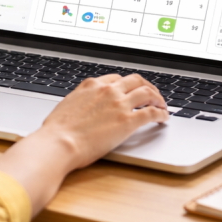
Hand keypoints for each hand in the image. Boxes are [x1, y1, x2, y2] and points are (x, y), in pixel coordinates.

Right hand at [38, 74, 168, 168]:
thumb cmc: (57, 131)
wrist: (59, 143)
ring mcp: (119, 104)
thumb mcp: (67, 106)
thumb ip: (79, 102)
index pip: (116, 78)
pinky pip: (151, 112)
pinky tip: (163, 117)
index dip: (127, 84)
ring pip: (147, 92)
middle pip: (135, 80)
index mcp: (91, 85)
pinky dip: (161, 113)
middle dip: (146, 86)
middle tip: (152, 94)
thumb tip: (81, 108)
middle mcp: (107, 90)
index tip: (131, 90)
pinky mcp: (128, 121)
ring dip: (158, 98)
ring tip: (162, 105)